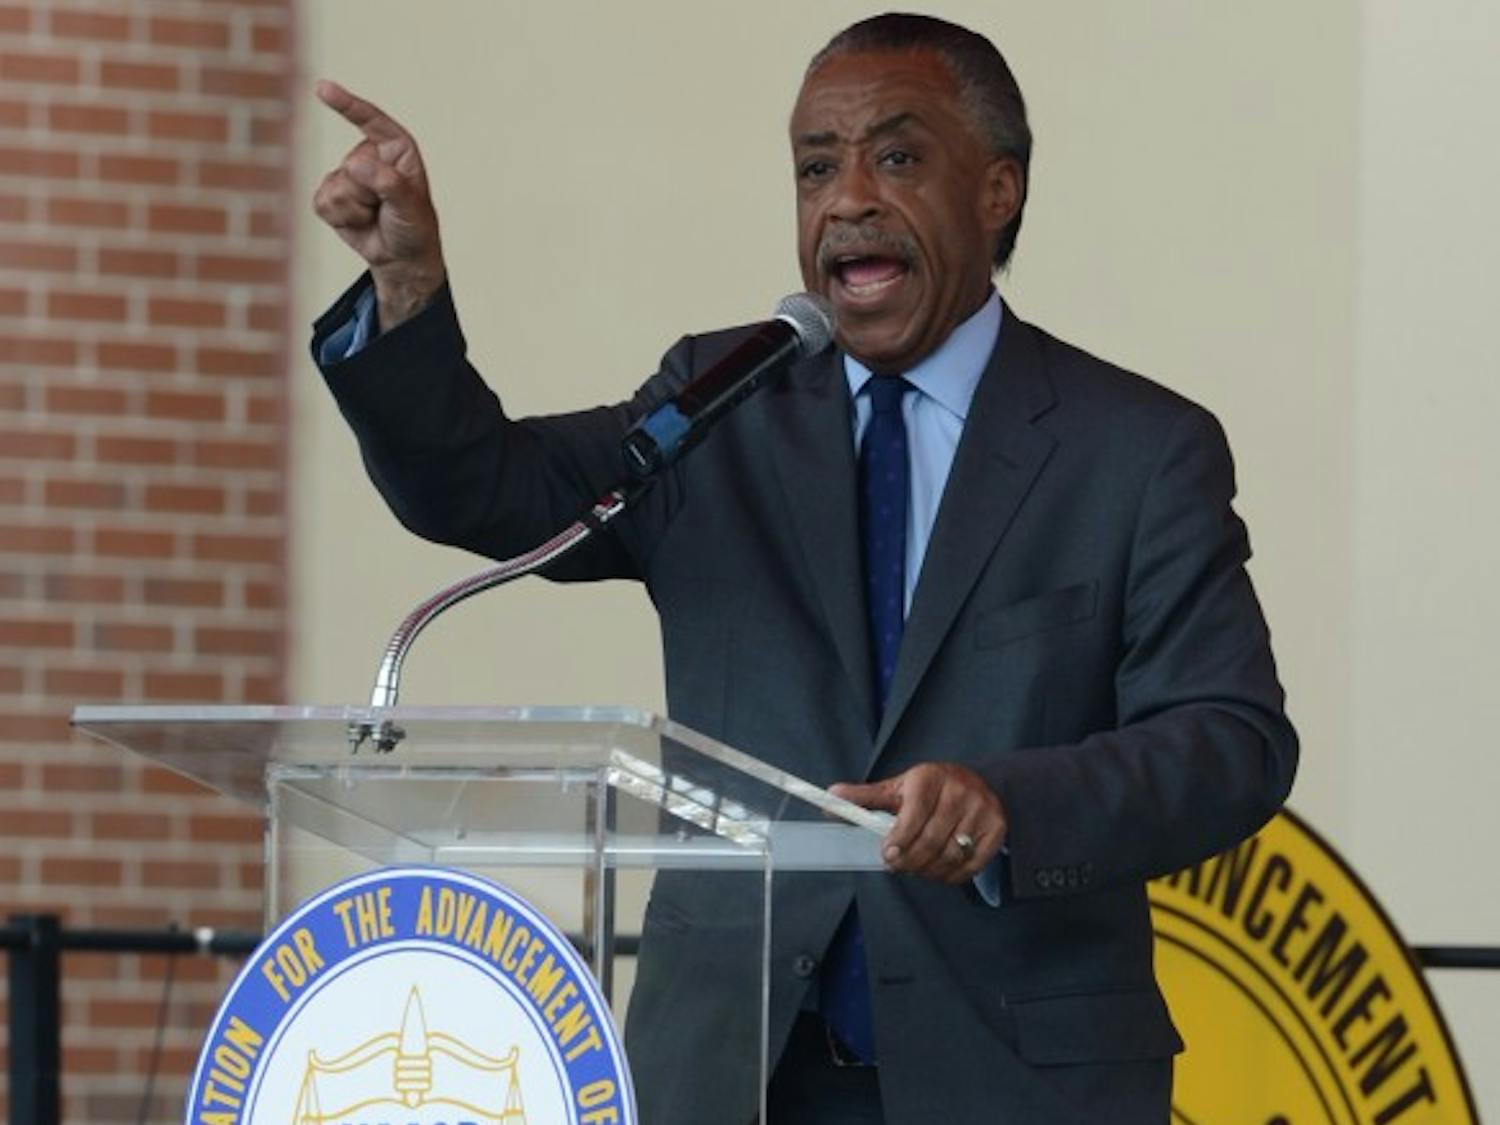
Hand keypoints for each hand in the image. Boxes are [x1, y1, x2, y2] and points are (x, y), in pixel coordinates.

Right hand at [313, 79, 445, 328]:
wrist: (402, 258)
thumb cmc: (414, 228)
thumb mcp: (411, 206)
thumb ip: (388, 183)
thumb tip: (355, 165)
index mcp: (396, 148)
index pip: (370, 120)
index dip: (347, 104)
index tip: (323, 88)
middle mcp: (369, 155)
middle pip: (350, 166)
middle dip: (367, 195)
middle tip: (386, 210)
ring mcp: (347, 174)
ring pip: (335, 187)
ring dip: (356, 210)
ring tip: (375, 216)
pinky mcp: (331, 195)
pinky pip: (323, 202)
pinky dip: (342, 219)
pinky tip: (359, 223)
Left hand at [831, 763, 1006, 883]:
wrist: (976, 783)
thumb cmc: (929, 789)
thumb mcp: (897, 788)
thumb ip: (865, 798)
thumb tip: (831, 797)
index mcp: (930, 777)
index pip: (913, 815)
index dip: (898, 841)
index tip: (887, 856)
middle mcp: (959, 791)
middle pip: (930, 841)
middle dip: (909, 861)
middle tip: (898, 866)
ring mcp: (982, 810)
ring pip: (949, 856)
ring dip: (928, 871)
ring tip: (917, 867)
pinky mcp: (996, 829)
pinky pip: (970, 866)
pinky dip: (951, 876)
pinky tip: (939, 869)